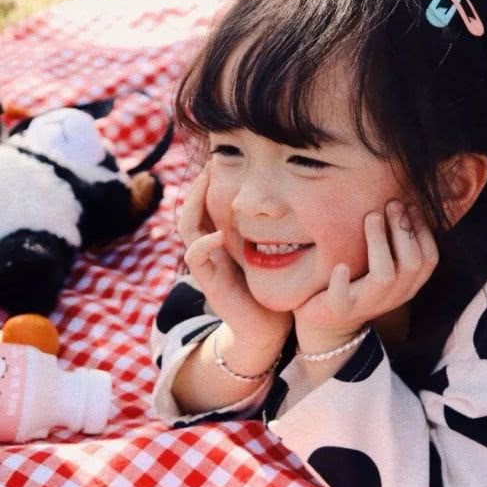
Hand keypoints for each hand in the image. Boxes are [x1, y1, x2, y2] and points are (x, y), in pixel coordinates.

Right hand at [178, 163, 292, 349]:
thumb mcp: (278, 251)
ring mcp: (208, 263)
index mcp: (225, 239)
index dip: (212, 181)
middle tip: (212, 160)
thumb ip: (280, 229)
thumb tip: (299, 198)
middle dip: (199, 184)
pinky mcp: (210, 281)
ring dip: (193, 202)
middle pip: (192, 209)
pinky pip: (195, 257)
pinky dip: (202, 244)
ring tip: (207, 179)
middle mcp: (212, 248)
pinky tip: (217, 234)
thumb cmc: (276, 288)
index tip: (225, 158)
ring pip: (187, 226)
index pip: (210, 203)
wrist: (269, 328)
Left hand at [293, 200, 437, 349]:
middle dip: (403, 230)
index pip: (429, 258)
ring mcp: (368, 304)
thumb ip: (396, 243)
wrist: (327, 324)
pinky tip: (340, 265)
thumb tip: (406, 201)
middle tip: (391, 204)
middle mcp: (394, 296)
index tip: (409, 204)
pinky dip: (342, 280)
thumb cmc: (357, 282)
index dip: (422, 230)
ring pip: (385, 276)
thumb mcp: (382, 264)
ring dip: (379, 243)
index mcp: (408, 284)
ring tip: (371, 216)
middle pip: (412, 262)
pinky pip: (344, 297)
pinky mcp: (340, 310)